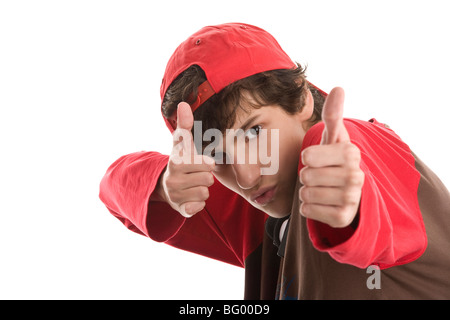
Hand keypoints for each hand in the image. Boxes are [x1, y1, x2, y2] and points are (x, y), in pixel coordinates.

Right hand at [161, 102, 214, 217]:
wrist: (166, 186)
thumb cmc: (181, 161)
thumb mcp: (183, 144)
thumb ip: (185, 125)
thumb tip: (183, 103)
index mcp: (176, 161)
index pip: (206, 164)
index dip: (207, 164)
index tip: (200, 164)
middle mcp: (173, 178)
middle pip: (208, 180)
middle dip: (205, 177)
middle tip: (195, 175)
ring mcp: (175, 195)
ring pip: (205, 194)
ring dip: (202, 190)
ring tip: (192, 185)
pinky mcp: (180, 210)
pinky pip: (199, 207)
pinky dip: (198, 203)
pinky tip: (190, 197)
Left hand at [299, 87, 363, 227]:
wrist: (349, 193)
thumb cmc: (335, 161)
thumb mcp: (334, 137)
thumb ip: (333, 114)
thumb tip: (338, 87)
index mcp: (351, 153)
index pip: (308, 156)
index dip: (308, 158)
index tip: (320, 159)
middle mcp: (355, 176)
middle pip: (305, 176)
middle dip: (307, 176)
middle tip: (321, 176)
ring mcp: (351, 199)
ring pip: (305, 194)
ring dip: (306, 192)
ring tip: (322, 189)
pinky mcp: (343, 218)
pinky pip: (308, 211)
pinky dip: (308, 208)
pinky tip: (321, 203)